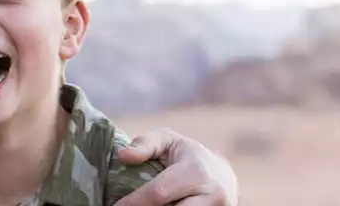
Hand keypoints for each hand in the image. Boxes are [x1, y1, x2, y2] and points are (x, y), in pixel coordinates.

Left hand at [114, 128, 238, 205]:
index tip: (116, 205)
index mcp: (196, 173)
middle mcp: (212, 196)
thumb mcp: (168, 140)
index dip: (134, 202)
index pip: (159, 193)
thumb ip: (145, 144)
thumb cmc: (188, 155)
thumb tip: (123, 156)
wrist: (224, 176)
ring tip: (140, 205)